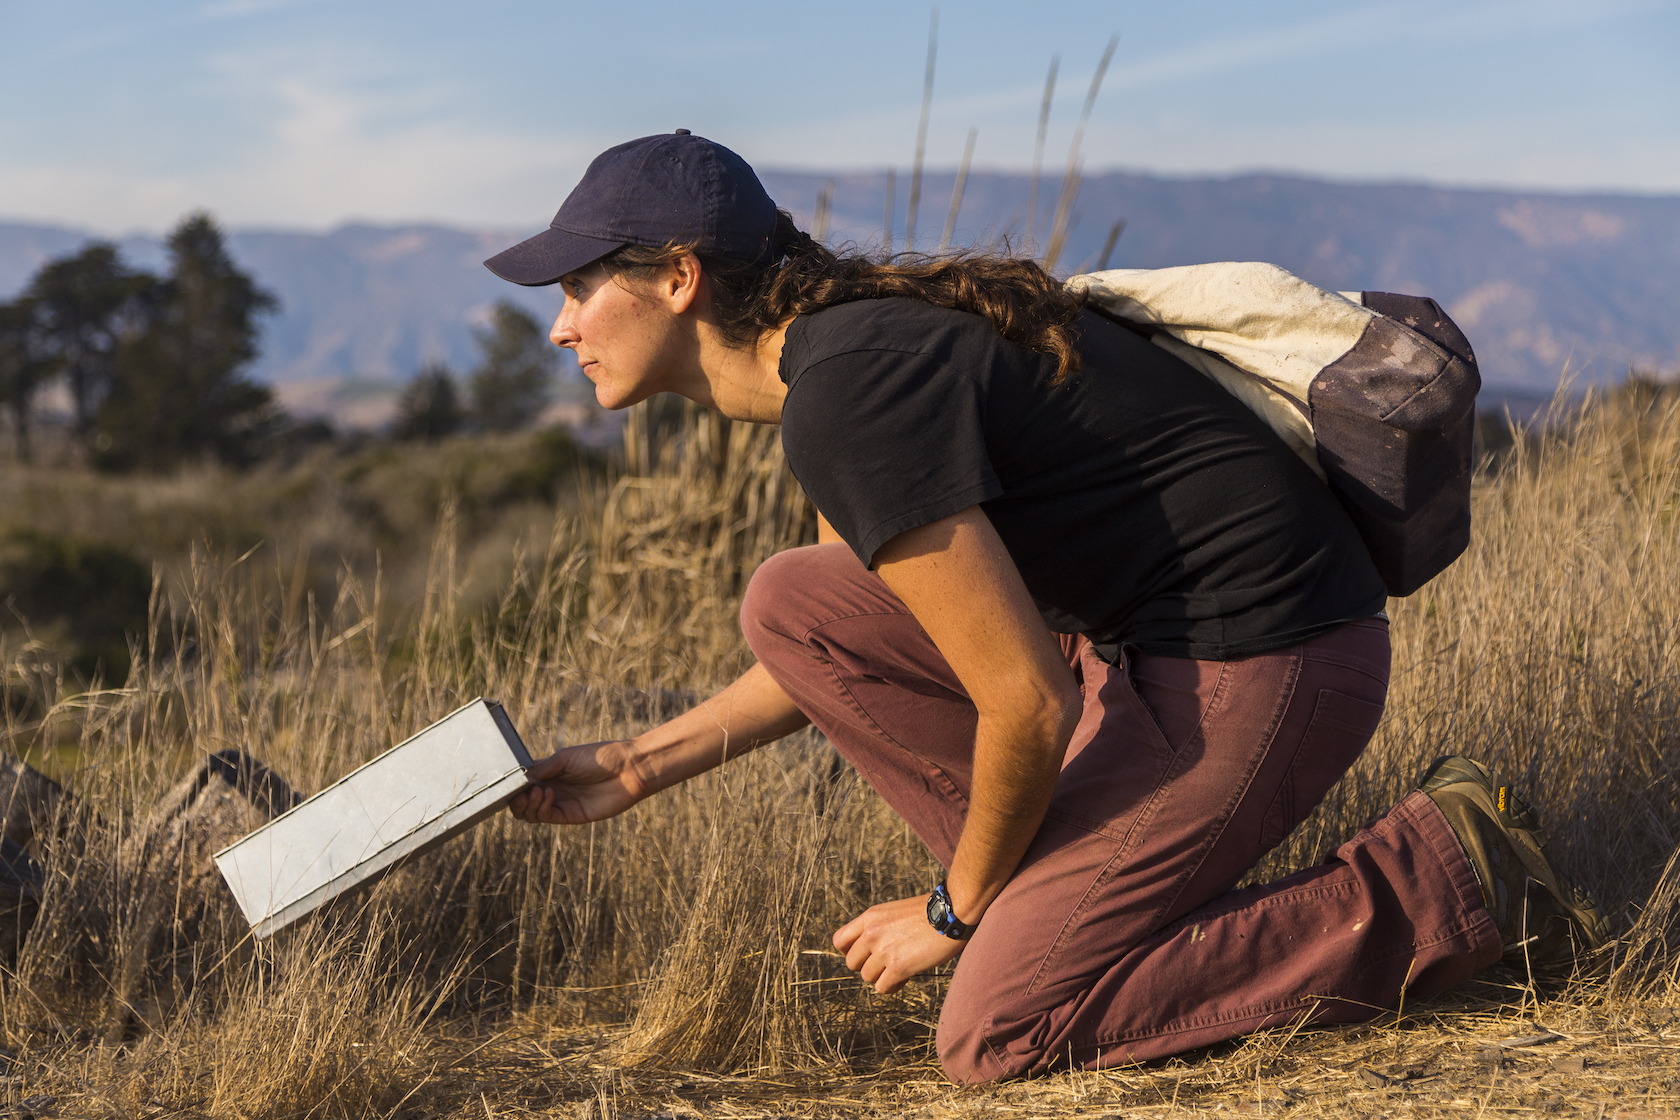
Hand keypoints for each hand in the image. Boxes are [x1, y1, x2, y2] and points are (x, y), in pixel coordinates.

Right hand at [508, 740, 644, 824]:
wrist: (627, 770)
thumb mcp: (566, 757)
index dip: (514, 785)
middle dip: (516, 799)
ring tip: (539, 792)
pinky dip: (541, 809)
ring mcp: (560, 803)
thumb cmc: (600, 757)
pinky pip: (546, 817)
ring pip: (531, 813)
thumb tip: (521, 777)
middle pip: (522, 802)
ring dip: (527, 805)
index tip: (513, 781)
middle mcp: (552, 789)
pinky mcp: (570, 815)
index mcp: (549, 772)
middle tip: (524, 792)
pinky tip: (549, 795)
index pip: (522, 783)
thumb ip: (543, 767)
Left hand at [832, 894, 966, 993]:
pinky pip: (883, 987)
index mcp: (870, 917)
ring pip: (867, 977)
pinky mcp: (897, 966)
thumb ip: (878, 927)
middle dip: (868, 966)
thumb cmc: (930, 912)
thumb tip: (871, 950)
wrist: (952, 911)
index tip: (865, 954)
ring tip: (900, 968)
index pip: (839, 940)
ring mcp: (883, 950)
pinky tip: (906, 976)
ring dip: (883, 976)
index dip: (850, 951)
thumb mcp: (894, 912)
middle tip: (886, 963)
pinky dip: (893, 986)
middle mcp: (871, 933)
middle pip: (851, 963)